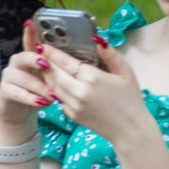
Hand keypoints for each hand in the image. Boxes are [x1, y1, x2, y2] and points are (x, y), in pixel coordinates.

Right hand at [0, 21, 55, 139]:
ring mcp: (9, 77)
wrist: (19, 113)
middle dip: (36, 60)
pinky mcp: (4, 91)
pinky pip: (17, 92)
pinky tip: (42, 103)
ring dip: (39, 86)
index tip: (30, 23)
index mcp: (29, 57)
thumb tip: (75, 61)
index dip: (30, 32)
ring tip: (53, 96)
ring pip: (22, 77)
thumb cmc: (38, 93)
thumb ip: (57, 69)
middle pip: (24, 56)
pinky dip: (31, 98)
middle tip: (48, 65)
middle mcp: (17, 64)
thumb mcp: (49, 80)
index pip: (30, 42)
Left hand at [36, 33, 155, 148]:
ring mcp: (73, 105)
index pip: (66, 62)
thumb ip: (111, 55)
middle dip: (45, 62)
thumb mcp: (126, 72)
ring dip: (46, 75)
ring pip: (53, 86)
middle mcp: (79, 91)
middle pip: (54, 73)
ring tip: (43, 65)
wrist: (129, 129)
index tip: (42, 45)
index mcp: (93, 78)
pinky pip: (58, 99)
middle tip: (37, 52)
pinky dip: (54, 89)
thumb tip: (98, 39)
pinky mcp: (71, 115)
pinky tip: (54, 82)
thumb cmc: (130, 99)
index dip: (53, 53)